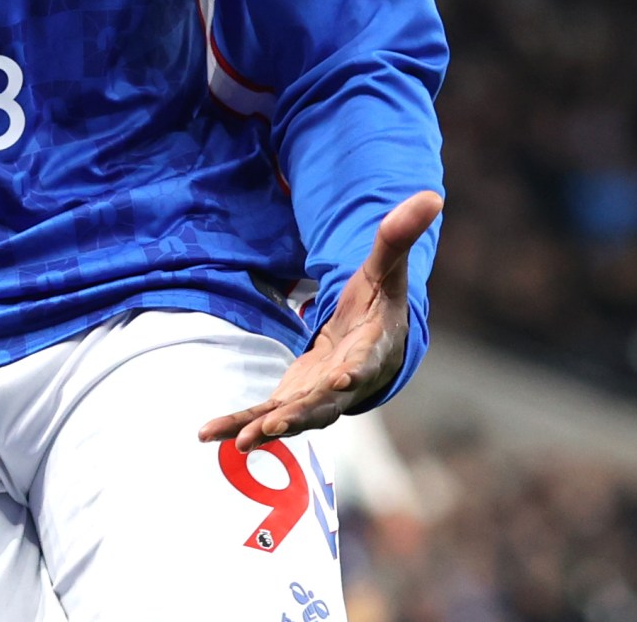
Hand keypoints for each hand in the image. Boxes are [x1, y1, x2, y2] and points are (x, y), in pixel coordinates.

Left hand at [199, 190, 442, 451]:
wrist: (373, 343)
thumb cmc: (381, 304)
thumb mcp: (386, 269)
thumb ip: (398, 237)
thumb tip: (430, 195)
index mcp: (370, 352)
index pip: (363, 365)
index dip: (353, 374)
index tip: (341, 381)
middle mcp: (344, 384)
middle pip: (324, 405)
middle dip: (300, 415)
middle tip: (276, 426)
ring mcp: (317, 397)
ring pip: (291, 417)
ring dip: (265, 429)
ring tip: (238, 442)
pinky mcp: (292, 399)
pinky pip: (263, 414)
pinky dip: (237, 424)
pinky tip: (206, 434)